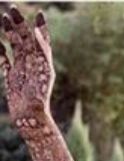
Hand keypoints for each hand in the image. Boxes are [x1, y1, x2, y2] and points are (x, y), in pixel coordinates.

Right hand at [0, 7, 53, 129]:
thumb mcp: (44, 70)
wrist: (30, 113)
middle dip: (19, 23)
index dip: (41, 27)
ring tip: (3, 17)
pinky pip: (4, 59)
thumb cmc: (40, 94)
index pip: (41, 40)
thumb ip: (41, 49)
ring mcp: (20, 69)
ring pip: (14, 45)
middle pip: (25, 39)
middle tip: (12, 8)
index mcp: (42, 61)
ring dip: (9, 31)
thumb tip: (36, 29)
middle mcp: (32, 64)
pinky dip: (0, 49)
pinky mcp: (10, 76)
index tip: (40, 13)